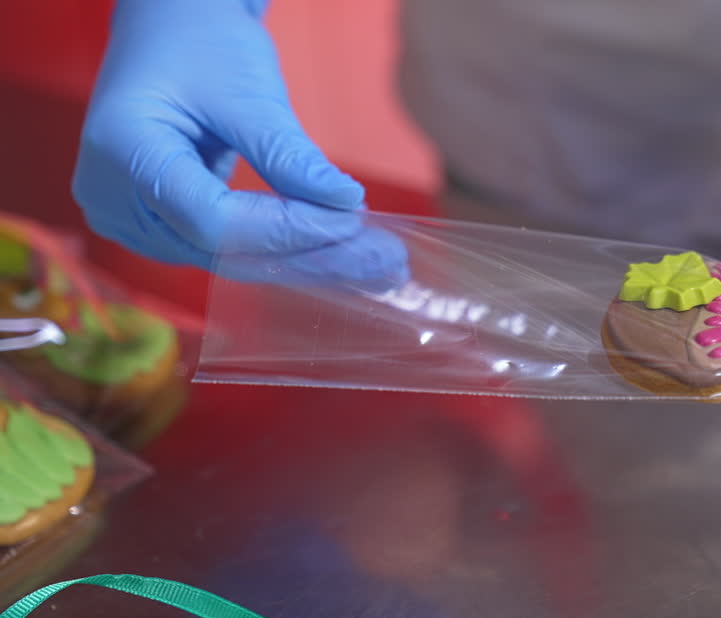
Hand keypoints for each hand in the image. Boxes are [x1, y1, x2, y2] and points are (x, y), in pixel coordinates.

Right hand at [73, 0, 405, 289]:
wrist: (170, 28)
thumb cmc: (199, 42)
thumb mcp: (246, 90)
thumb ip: (288, 154)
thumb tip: (345, 205)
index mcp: (123, 153)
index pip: (214, 221)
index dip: (288, 228)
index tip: (353, 220)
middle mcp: (114, 199)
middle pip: (225, 251)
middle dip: (314, 258)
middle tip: (387, 267)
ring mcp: (133, 219)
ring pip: (233, 259)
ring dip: (310, 264)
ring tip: (380, 268)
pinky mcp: (163, 227)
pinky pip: (231, 248)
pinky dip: (289, 251)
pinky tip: (346, 259)